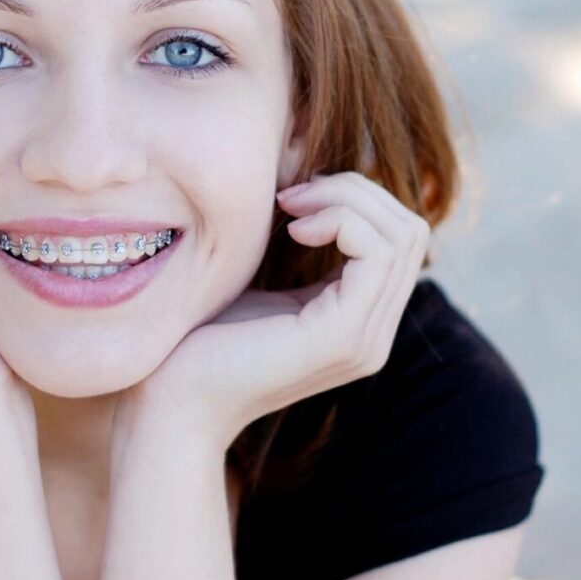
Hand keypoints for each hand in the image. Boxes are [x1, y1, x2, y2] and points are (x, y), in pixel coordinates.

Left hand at [114, 171, 430, 452]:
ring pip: (403, 235)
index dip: (355, 197)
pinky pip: (379, 254)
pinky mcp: (343, 337)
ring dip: (347, 200)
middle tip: (291, 196)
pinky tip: (294, 231)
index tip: (291, 198)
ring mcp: (365, 340)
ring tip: (290, 210)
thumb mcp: (261, 281)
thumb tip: (313, 180)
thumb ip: (299, 246)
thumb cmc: (198, 339)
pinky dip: (341, 222)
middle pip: (410, 230)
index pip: (400, 237)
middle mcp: (374, 335)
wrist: (170, 399)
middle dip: (356, 190)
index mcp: (359, 320)